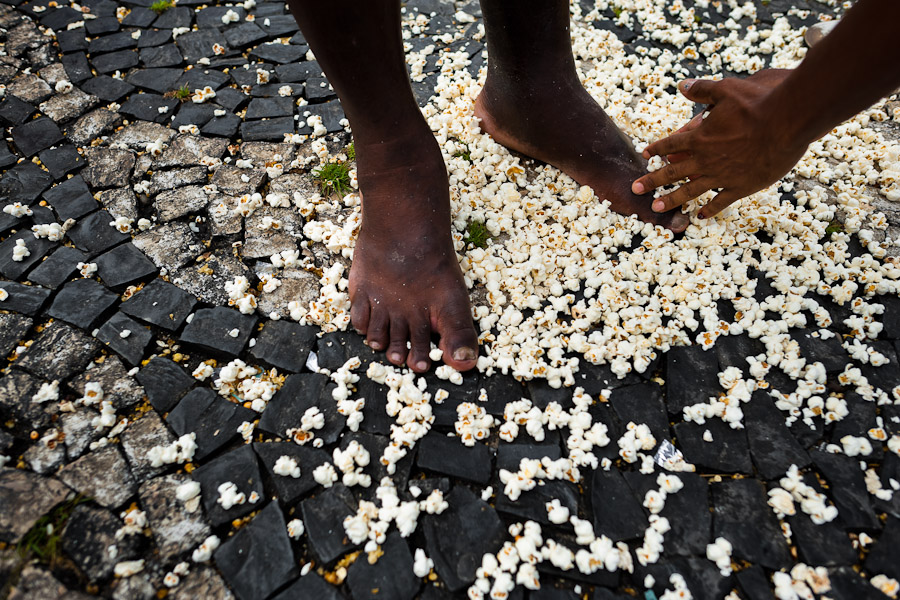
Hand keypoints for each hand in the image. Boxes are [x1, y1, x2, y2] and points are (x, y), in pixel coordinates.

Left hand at [632, 70, 808, 218]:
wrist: (787, 121)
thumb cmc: (758, 102)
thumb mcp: (726, 89)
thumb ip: (702, 90)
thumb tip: (682, 86)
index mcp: (699, 136)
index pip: (671, 145)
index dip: (657, 149)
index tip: (645, 155)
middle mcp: (705, 158)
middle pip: (672, 172)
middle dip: (651, 181)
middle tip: (635, 189)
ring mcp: (722, 175)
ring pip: (690, 191)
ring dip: (671, 199)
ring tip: (655, 207)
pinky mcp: (741, 186)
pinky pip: (720, 201)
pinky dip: (709, 209)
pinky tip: (699, 216)